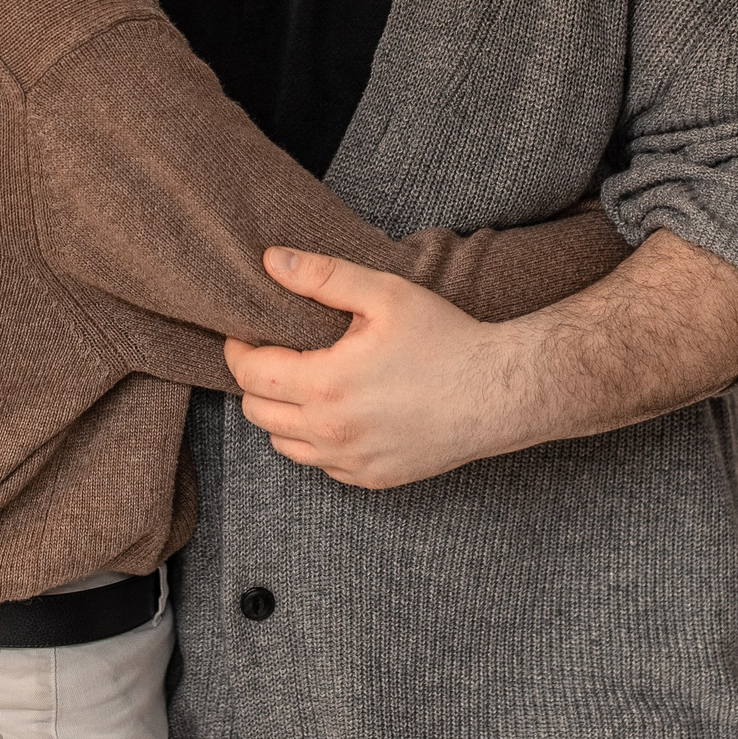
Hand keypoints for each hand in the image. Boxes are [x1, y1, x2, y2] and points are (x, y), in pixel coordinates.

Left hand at [224, 249, 504, 487]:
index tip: (243, 333)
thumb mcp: (384, 294)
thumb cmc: (445, 339)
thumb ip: (322, 275)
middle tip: (273, 354)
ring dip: (280, 413)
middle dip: (255, 381)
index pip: (250, 374)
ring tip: (302, 381)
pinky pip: (321, 465)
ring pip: (284, 445)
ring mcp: (351, 462)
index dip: (238, 350)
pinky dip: (314, 440)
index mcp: (326, 385)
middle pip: (258, 413)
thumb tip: (270, 260)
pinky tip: (336, 411)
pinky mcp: (372, 478)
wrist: (499, 393)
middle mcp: (331, 433)